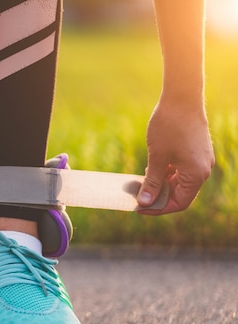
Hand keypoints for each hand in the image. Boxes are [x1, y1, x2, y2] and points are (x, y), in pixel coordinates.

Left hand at [137, 99, 214, 214]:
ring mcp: (200, 161)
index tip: (139, 208)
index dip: (158, 208)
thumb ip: (152, 182)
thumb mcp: (157, 157)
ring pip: (179, 183)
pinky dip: (166, 174)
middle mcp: (202, 170)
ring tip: (141, 185)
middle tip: (137, 198)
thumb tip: (145, 203)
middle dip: (158, 197)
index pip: (179, 203)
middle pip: (180, 195)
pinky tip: (149, 171)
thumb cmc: (169, 126)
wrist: (181, 98)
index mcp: (196, 174)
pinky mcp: (195, 153)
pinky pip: (181, 171)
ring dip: (160, 186)